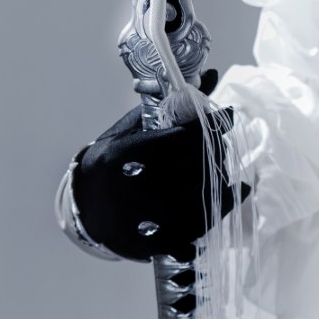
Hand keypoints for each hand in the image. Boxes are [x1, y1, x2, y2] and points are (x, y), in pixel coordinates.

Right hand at [71, 68, 250, 261]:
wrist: (85, 209)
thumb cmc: (111, 163)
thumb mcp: (130, 130)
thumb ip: (169, 106)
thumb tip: (212, 75)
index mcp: (120, 156)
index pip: (177, 138)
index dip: (208, 125)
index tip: (227, 115)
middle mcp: (131, 188)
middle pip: (191, 167)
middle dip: (214, 150)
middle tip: (222, 143)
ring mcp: (142, 219)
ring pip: (198, 197)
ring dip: (220, 180)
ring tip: (229, 171)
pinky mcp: (153, 242)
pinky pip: (197, 227)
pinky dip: (220, 209)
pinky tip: (234, 194)